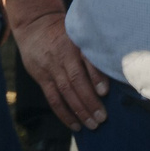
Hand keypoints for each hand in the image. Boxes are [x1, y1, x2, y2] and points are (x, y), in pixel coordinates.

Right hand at [11, 9, 107, 130]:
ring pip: (65, 92)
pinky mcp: (41, 77)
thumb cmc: (65, 33)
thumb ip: (93, 52)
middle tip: (103, 118)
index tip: (105, 92)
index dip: (96, 77)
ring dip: (79, 111)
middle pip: (76, 81)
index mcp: (75, 44)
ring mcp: (50, 68)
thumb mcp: (79, 35)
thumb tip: (114, 74)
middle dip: (90, 101)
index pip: (86, 61)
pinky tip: (75, 125)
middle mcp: (62, 56)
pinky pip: (53, 98)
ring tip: (92, 125)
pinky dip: (64, 113)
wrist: (34, 25)